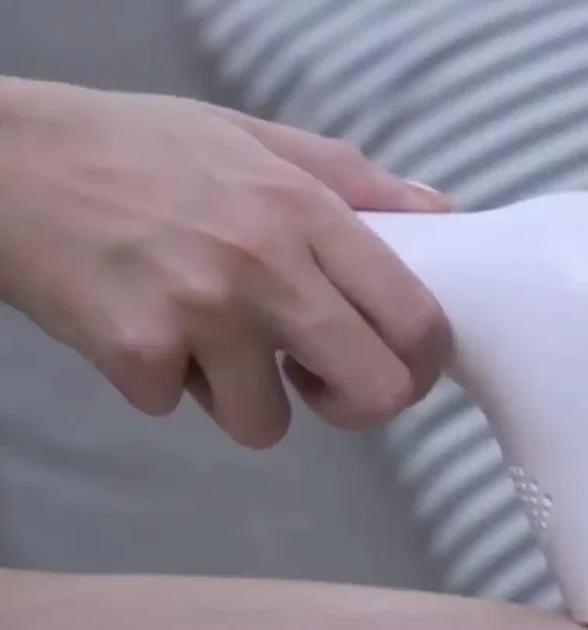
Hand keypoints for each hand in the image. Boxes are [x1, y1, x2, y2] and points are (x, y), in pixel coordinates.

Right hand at [0, 77, 452, 447]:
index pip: (414, 317)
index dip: (423, 364)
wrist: (13, 161)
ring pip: (267, 425)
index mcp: (306, 211)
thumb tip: (439, 214)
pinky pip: (180, 408)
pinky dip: (167, 382)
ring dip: (243, 396)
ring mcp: (200, 315)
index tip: (400, 368)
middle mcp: (265, 265)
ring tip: (205, 336)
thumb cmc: (144, 149)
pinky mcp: (134, 354)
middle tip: (319, 379)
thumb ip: (358, 182)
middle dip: (355, 403)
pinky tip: (144, 325)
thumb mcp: (259, 140)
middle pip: (374, 391)